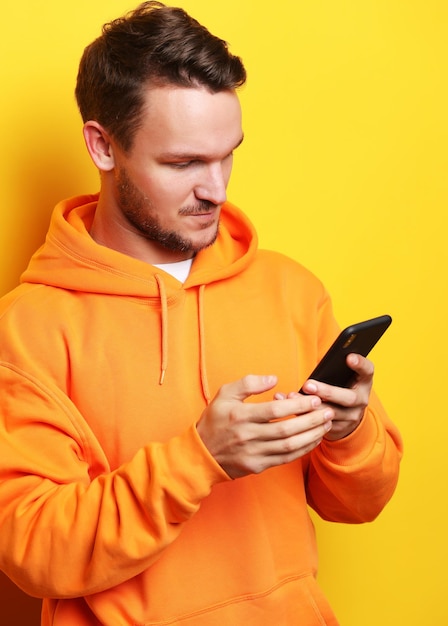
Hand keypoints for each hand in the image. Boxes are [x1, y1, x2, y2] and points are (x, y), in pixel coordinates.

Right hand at [196, 375, 333, 478]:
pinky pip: (285, 459)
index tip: (314, 399)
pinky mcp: (257, 466)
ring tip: (326, 425)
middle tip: (327, 411)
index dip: (297, 405)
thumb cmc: (214, 421)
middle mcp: (247, 436)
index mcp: (239, 416)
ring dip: (311, 436)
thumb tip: (274, 379)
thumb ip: (248, 383)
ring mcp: (253, 453)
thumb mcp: (224, 394)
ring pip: (289, 446)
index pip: (275, 410)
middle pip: (286, 429)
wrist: (201, 454)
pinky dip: (302, 450)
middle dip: (311, 421)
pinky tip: (313, 440)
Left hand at [300, 354, 373, 440]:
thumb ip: (337, 369)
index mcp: (364, 382)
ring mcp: (352, 417)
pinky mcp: (340, 429)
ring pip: (332, 414)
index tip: (349, 356)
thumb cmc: (342, 387)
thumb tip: (323, 361)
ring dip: (311, 406)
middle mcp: (362, 400)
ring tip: (294, 397)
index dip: (360, 364)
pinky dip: (306, 416)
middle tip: (308, 385)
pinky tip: (292, 409)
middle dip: (327, 392)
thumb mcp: (345, 377)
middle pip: (348, 398)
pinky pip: (322, 424)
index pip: (367, 371)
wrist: (347, 415)